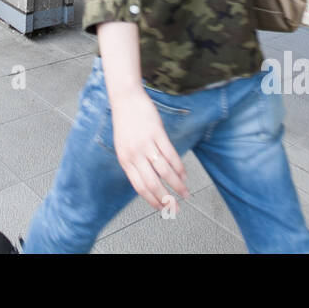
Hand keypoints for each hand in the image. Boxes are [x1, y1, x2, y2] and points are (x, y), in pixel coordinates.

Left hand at [108, 87, 188, 209]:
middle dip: (166, 199)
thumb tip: (148, 181)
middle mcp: (134, 154)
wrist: (125, 98)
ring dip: (177, 184)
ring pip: (164, 171)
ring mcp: (146, 143)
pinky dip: (179, 167)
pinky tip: (184, 174)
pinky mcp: (157, 133)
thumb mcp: (123, 147)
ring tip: (185, 192)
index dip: (152, 200)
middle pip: (153, 183)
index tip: (162, 209)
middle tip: (176, 208)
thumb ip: (134, 163)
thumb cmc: (125, 123)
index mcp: (125, 160)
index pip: (140, 187)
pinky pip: (171, 154)